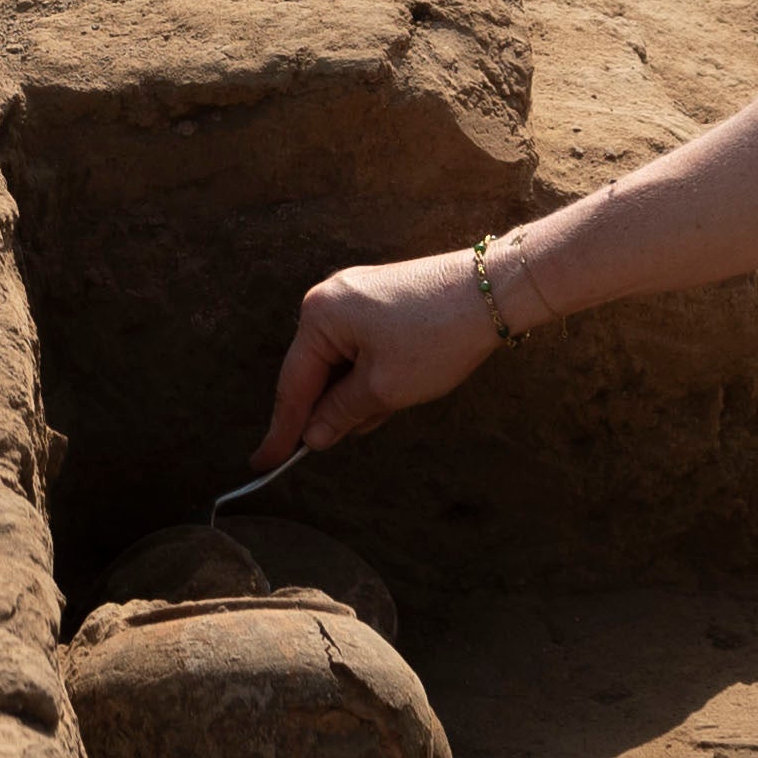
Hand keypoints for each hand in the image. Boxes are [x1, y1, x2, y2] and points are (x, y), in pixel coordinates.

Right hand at [256, 248, 507, 474]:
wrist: (494, 292)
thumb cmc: (436, 337)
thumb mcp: (383, 389)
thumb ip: (340, 415)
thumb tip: (313, 436)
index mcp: (319, 317)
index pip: (292, 386)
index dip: (281, 432)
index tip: (263, 465)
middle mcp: (328, 300)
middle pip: (315, 375)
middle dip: (337, 408)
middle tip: (371, 422)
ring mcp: (355, 297)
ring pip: (342, 366)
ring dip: (363, 393)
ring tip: (404, 393)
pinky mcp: (379, 301)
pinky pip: (361, 350)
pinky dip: (374, 375)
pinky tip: (404, 382)